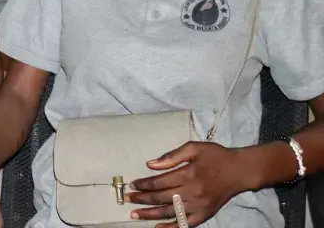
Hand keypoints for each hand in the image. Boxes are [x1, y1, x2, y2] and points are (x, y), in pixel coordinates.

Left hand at [128, 142, 251, 226]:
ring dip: (150, 214)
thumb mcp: (194, 148)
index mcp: (188, 174)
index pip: (159, 182)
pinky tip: (158, 227)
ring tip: (135, 214)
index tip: (132, 185)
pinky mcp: (205, 214)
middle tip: (128, 199)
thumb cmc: (216, 156)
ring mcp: (198, 206)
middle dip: (142, 199)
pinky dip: (171, 227)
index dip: (144, 184)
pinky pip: (186, 224)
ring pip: (169, 212)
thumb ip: (171, 156)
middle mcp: (192, 192)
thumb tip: (150, 164)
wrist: (241, 171)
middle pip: (161, 198)